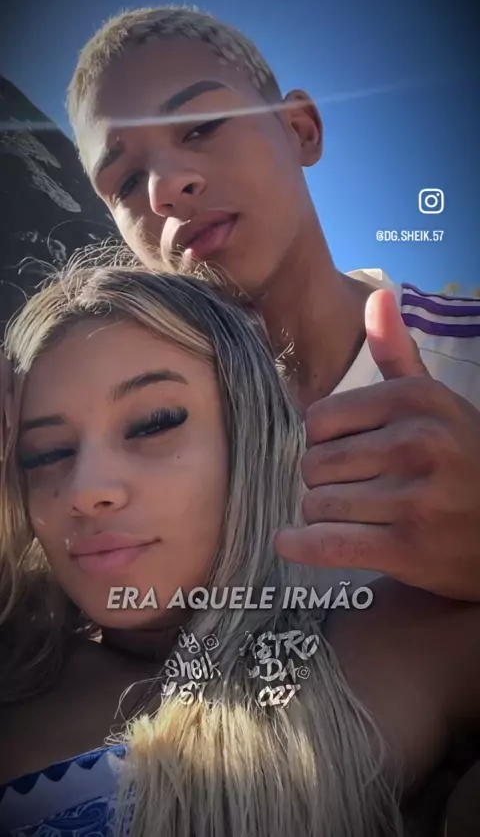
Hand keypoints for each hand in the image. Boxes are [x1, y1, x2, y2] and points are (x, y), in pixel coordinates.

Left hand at [276, 289, 479, 600]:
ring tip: (349, 515)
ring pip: (317, 504)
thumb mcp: (437, 402)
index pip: (319, 419)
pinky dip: (302, 546)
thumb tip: (378, 296)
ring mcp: (415, 499)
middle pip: (314, 464)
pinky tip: (291, 542)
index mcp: (416, 401)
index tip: (341, 452)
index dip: (322, 441)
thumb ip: (399, 354)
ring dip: (321, 514)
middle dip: (321, 481)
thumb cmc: (462, 460)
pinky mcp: (408, 549)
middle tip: (347, 489)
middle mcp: (417, 443)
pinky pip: (328, 544)